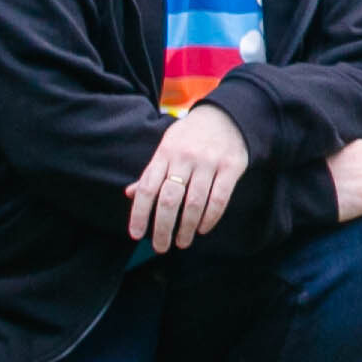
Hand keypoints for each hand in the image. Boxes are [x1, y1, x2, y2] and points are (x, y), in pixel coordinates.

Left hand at [126, 104, 250, 251]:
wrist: (227, 115)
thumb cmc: (190, 136)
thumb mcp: (167, 147)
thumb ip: (152, 172)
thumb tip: (130, 194)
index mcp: (165, 153)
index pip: (148, 188)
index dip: (139, 214)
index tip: (136, 235)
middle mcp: (185, 157)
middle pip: (169, 199)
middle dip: (162, 228)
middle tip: (160, 246)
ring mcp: (209, 162)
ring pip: (194, 202)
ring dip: (186, 227)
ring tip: (182, 242)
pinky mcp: (231, 167)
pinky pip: (220, 198)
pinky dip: (210, 218)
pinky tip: (202, 229)